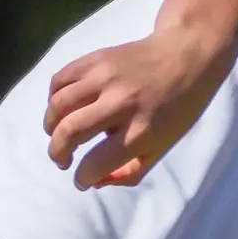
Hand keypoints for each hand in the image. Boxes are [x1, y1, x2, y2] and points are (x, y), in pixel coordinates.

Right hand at [44, 14, 237, 188]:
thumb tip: (94, 182)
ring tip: (57, 134)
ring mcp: (106, 77)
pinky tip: (62, 108)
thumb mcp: (162, 148)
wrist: (187, 56)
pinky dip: (53, 99)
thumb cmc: (177, 108)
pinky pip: (60, 80)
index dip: (83, 177)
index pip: (97, 162)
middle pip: (70, 131)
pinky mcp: (96, 59)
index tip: (82, 179)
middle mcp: (121, 104)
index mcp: (142, 131)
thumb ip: (129, 172)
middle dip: (57, 153)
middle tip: (63, 160)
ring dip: (50, 126)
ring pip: (59, 104)